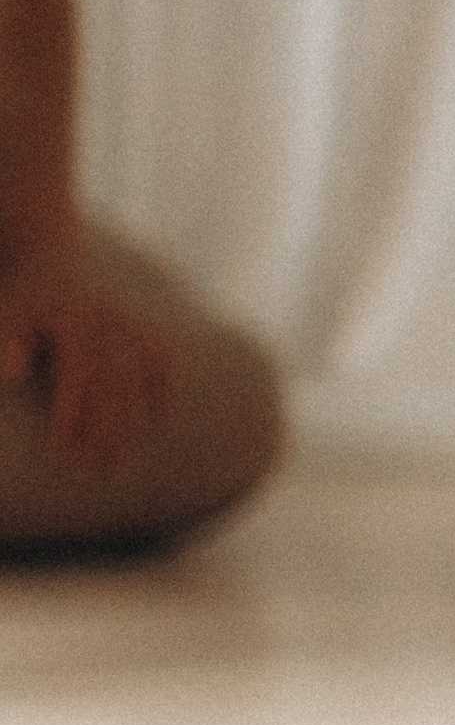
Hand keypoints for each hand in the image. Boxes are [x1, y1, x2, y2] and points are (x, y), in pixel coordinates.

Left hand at [0, 247, 176, 465]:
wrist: (48, 254)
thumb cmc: (21, 299)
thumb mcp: (4, 315)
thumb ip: (5, 342)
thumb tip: (11, 374)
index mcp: (71, 322)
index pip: (77, 376)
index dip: (71, 415)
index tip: (61, 451)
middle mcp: (106, 323)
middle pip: (111, 386)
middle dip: (104, 430)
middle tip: (95, 469)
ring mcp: (130, 326)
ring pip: (137, 382)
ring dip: (131, 425)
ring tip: (119, 463)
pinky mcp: (145, 330)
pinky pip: (165, 363)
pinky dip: (167, 392)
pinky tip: (161, 425)